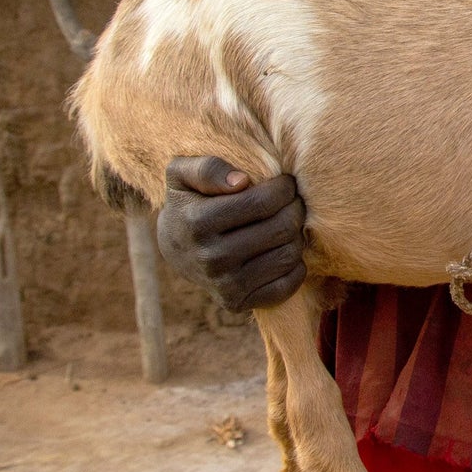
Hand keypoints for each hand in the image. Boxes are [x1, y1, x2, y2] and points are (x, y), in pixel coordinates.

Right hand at [158, 156, 305, 311]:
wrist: (175, 248)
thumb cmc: (188, 201)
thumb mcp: (182, 174)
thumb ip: (206, 168)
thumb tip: (241, 181)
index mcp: (198, 223)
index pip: (264, 201)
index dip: (284, 187)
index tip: (283, 183)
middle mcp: (211, 258)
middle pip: (282, 228)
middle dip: (295, 208)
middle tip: (292, 202)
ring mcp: (224, 285)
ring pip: (289, 255)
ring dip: (296, 235)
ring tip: (286, 224)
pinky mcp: (237, 303)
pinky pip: (287, 284)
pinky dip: (295, 265)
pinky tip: (281, 249)